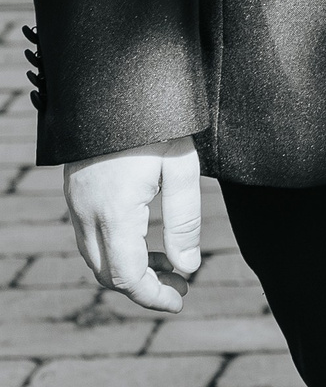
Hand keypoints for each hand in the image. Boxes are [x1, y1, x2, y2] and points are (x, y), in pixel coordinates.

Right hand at [65, 138, 199, 311]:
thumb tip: (187, 267)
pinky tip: (148, 241)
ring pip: (98, 259)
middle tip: (182, 284)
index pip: (127, 277)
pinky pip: (91, 239)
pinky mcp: (76, 195)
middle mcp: (87, 215)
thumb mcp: (182, 166)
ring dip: (131, 270)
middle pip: (109, 274)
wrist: (116, 88)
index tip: (181, 299)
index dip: (152, 296)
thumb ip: (184, 219)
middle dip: (145, 287)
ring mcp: (77, 206)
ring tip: (171, 265)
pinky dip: (118, 251)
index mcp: (114, 213)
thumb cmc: (156, 123)